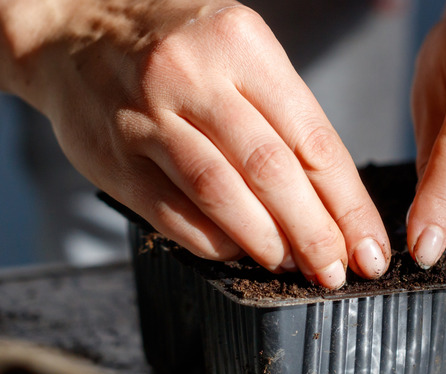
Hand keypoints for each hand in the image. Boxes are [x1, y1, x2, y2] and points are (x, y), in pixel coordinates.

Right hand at [2, 0, 389, 287]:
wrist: (73, 27)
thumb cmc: (178, 44)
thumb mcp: (242, 50)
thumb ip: (285, 113)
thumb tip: (331, 198)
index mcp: (244, 46)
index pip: (314, 140)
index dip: (348, 203)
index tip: (369, 243)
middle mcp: (195, 77)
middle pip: (273, 172)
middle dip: (316, 233)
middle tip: (338, 271)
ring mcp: (150, 119)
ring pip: (222, 194)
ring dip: (268, 242)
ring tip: (297, 267)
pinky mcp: (116, 158)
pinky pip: (174, 213)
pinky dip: (216, 241)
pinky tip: (241, 253)